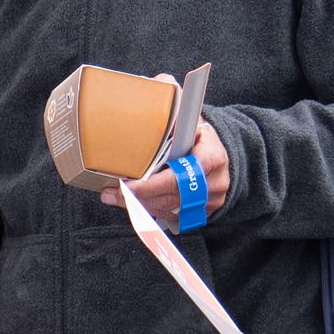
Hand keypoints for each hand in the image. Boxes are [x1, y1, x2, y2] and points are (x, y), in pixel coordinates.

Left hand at [107, 114, 229, 226]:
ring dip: (141, 206)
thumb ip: (171, 124)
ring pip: (170, 209)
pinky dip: (152, 210)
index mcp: (212, 158)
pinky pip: (173, 216)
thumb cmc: (200, 137)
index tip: (129, 186)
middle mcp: (214, 183)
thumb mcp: (191, 123)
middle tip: (113, 194)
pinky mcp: (204, 212)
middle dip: (139, 197)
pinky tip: (134, 202)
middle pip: (172, 196)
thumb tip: (145, 117)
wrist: (220, 154)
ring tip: (116, 197)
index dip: (152, 185)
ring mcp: (210, 200)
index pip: (180, 176)